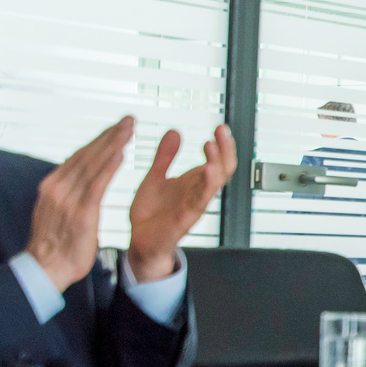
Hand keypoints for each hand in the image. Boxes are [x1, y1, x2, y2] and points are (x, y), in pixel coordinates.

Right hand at [26, 118, 136, 289]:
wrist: (45, 269)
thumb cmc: (55, 243)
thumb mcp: (58, 210)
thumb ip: (68, 192)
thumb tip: (79, 177)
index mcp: (53, 185)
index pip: (80, 156)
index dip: (100, 140)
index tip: (117, 127)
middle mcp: (58, 187)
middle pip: (88, 155)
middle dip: (110, 135)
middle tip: (129, 119)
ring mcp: (68, 199)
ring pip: (93, 164)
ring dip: (113, 143)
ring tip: (130, 128)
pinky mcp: (81, 213)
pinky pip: (97, 184)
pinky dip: (109, 166)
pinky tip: (121, 153)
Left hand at [127, 123, 235, 281]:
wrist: (140, 240)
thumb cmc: (151, 213)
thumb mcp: (155, 177)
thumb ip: (166, 156)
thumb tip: (175, 131)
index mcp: (194, 182)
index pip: (218, 160)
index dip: (222, 144)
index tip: (221, 126)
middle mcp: (198, 192)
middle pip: (223, 168)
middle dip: (225, 148)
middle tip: (222, 129)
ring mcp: (194, 205)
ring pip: (215, 183)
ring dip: (216, 163)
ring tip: (211, 144)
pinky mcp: (185, 218)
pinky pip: (200, 201)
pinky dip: (206, 186)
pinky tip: (207, 170)